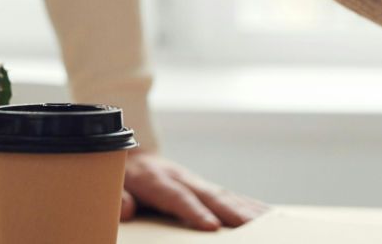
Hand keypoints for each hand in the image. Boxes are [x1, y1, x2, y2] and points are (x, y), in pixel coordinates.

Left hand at [122, 150, 269, 231]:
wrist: (131, 154)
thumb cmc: (120, 177)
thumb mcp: (111, 184)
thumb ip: (118, 197)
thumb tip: (126, 210)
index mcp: (155, 179)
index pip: (177, 197)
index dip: (194, 211)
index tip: (211, 226)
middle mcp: (181, 177)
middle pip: (209, 195)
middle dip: (232, 212)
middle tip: (253, 227)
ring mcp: (196, 181)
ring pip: (225, 195)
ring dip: (247, 210)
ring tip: (269, 223)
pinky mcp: (205, 187)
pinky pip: (230, 196)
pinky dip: (250, 206)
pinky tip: (268, 215)